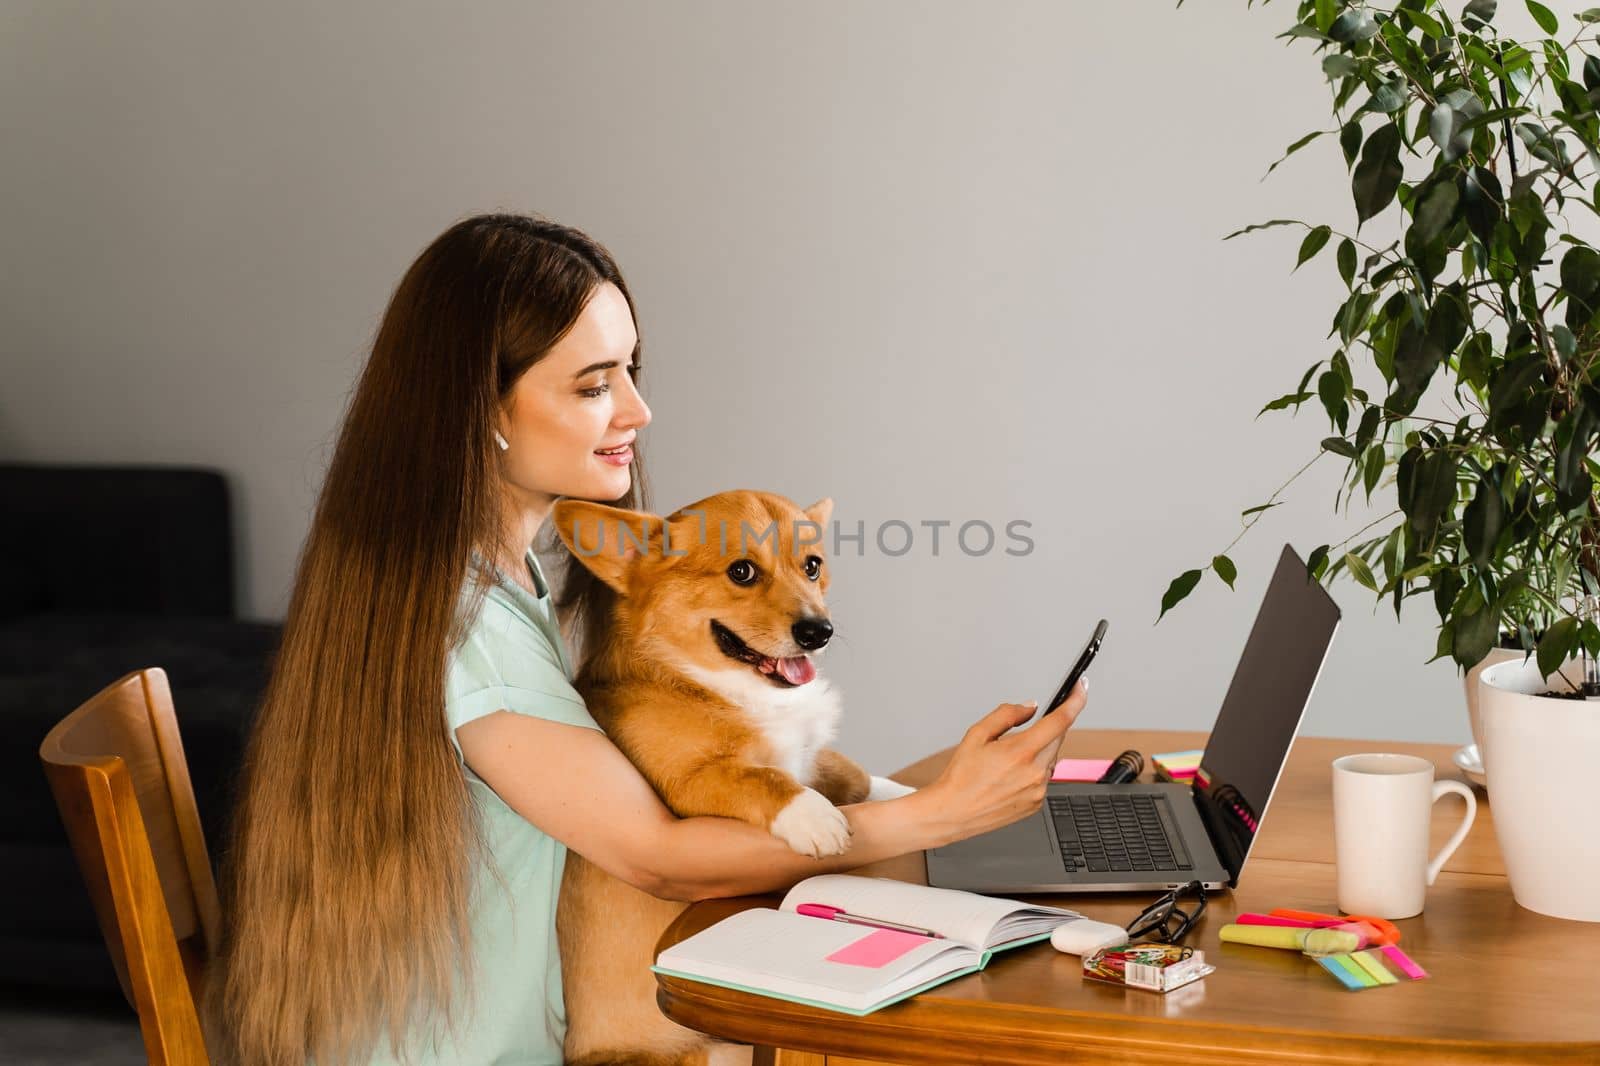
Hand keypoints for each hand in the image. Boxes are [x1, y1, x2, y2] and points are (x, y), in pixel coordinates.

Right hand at [918, 680, 1087, 848]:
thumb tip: (1030, 707)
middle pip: (1058, 738)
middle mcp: (1035, 772)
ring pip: (1052, 758)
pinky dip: (1034, 770)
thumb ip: (1007, 714)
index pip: (1060, 720)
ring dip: (1039, 751)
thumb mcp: (977, 734)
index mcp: (1021, 752)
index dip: (1075, 700)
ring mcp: (1039, 790)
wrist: (953, 813)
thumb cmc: (961, 777)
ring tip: (1008, 760)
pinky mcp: (1038, 803)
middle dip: (1048, 728)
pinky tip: (1010, 775)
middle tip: (1022, 733)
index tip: (1081, 688)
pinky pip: (1045, 778)